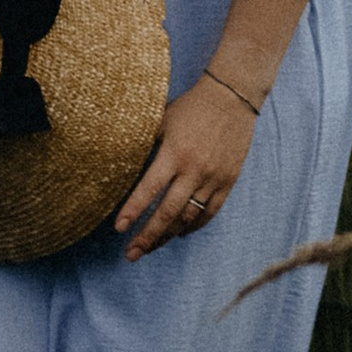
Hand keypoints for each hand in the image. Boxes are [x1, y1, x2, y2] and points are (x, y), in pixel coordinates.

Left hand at [116, 75, 258, 260]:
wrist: (232, 97)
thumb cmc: (191, 107)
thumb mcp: (162, 121)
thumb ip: (145, 145)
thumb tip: (120, 164)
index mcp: (174, 153)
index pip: (149, 189)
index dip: (133, 211)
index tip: (119, 229)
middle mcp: (193, 170)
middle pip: (167, 212)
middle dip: (148, 236)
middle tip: (131, 254)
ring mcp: (213, 178)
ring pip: (188, 217)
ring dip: (168, 235)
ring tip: (152, 246)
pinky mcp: (228, 181)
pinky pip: (210, 212)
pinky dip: (194, 226)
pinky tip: (180, 234)